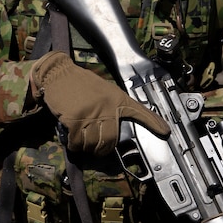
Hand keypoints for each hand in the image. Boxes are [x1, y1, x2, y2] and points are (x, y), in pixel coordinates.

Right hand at [30, 50, 169, 155]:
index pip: (138, 111)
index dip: (153, 122)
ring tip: (81, 143)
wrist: (58, 74)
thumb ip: (110, 107)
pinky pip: (77, 141)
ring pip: (93, 144)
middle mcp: (107, 107)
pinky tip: (71, 139)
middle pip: (110, 140)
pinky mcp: (75, 119)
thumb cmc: (77, 83)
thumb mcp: (102, 90)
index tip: (165, 131)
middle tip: (95, 147)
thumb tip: (111, 127)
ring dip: (86, 147)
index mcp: (115, 99)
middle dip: (101, 149)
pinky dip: (73, 144)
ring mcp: (91, 114)